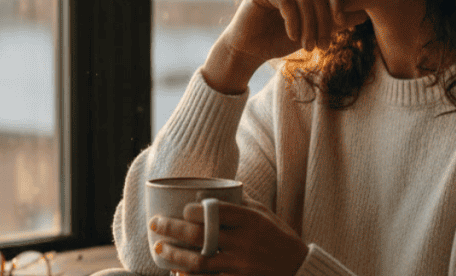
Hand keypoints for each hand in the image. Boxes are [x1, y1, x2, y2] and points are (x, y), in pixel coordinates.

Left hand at [149, 199, 308, 275]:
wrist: (300, 271)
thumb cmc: (280, 239)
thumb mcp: (265, 215)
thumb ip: (241, 203)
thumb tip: (214, 188)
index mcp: (251, 220)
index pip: (215, 210)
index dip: (192, 210)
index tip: (181, 210)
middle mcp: (245, 242)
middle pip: (200, 234)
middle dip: (172, 228)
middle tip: (155, 224)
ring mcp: (242, 265)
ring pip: (200, 261)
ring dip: (175, 254)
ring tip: (159, 249)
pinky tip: (177, 273)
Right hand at [202, 0, 368, 92]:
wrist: (249, 50)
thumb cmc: (279, 39)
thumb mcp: (313, 31)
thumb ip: (335, 22)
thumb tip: (364, 15)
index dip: (338, 5)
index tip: (340, 25)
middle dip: (323, 23)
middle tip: (321, 46)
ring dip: (309, 27)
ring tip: (308, 47)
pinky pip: (287, 2)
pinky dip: (294, 22)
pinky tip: (293, 37)